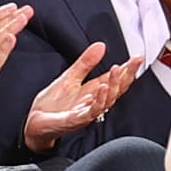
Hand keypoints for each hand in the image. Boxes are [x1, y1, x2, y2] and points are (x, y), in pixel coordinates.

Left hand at [23, 42, 141, 153]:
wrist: (33, 124)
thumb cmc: (51, 105)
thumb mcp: (68, 77)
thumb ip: (85, 63)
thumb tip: (100, 46)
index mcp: (91, 92)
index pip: (113, 80)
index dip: (126, 69)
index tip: (137, 58)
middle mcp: (92, 103)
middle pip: (115, 90)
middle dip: (126, 76)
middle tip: (134, 62)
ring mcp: (86, 113)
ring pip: (107, 100)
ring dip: (114, 85)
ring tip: (117, 70)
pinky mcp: (75, 120)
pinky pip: (92, 111)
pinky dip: (99, 100)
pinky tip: (102, 88)